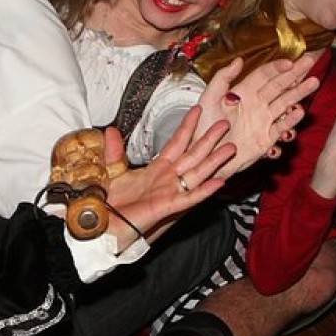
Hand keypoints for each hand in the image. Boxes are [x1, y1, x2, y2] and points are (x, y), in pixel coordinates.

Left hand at [104, 106, 234, 248]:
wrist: (104, 225)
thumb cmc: (111, 204)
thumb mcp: (112, 171)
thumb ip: (114, 152)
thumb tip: (110, 131)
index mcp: (156, 169)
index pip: (176, 143)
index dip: (187, 126)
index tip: (197, 110)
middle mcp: (167, 179)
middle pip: (192, 154)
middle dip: (208, 139)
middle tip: (223, 123)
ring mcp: (169, 193)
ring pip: (197, 173)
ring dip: (214, 160)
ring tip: (231, 147)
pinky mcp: (166, 208)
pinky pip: (189, 198)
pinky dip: (204, 190)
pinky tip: (218, 182)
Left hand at [196, 54, 319, 175]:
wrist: (205, 157)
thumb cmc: (202, 128)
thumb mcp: (208, 100)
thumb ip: (222, 79)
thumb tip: (238, 60)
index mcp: (242, 93)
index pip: (263, 75)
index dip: (276, 67)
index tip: (290, 62)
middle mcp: (255, 104)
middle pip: (279, 86)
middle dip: (295, 74)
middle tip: (311, 62)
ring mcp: (263, 120)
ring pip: (285, 103)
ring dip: (299, 93)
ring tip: (313, 82)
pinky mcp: (266, 138)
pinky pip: (281, 126)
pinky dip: (291, 120)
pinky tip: (299, 112)